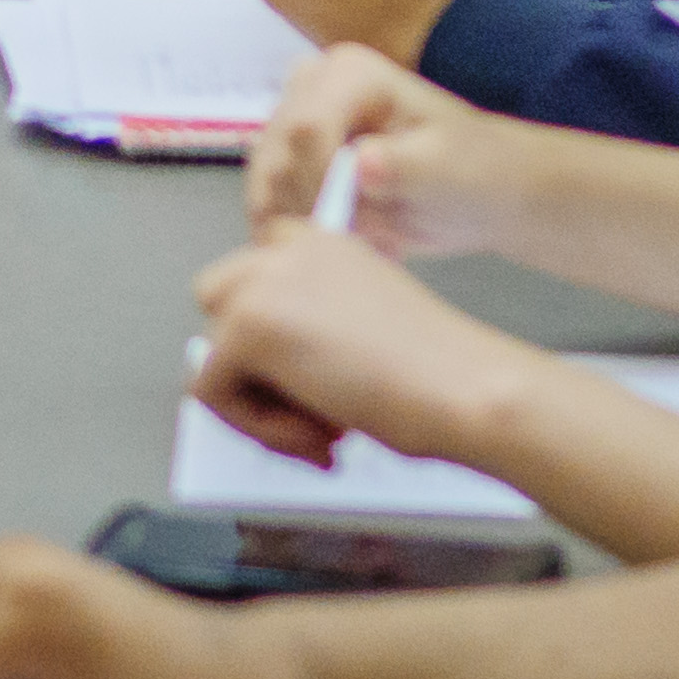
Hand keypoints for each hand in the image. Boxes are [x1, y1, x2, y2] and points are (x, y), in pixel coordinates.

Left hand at [188, 223, 544, 476]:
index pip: (258, 271)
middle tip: (312, 410)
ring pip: (213, 353)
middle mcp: (288, 249)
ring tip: (325, 429)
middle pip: (217, 300)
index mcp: (323, 243)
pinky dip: (259, 429)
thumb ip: (312, 329)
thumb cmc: (440, 373)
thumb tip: (263, 369)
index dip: (274, 330)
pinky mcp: (246, 327)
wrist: (466, 387)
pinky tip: (321, 435)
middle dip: (251, 362)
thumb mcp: (362, 328)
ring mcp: (262, 283)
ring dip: (261, 405)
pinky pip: (213, 391)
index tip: (316, 375)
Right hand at [243, 45, 525, 255]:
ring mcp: (294, 120)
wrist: (479, 192)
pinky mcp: (289, 157)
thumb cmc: (473, 172)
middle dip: (306, 207)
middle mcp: (310, 85)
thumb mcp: (448, 169)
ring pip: (264, 181)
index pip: (307, 127)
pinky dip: (295, 229)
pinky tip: (340, 241)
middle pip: (275, 154)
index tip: (347, 227)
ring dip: (298, 222)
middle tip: (354, 243)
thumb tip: (362, 163)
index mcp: (349, 72)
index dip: (316, 182)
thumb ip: (404, 166)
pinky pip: (268, 199)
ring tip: (352, 243)